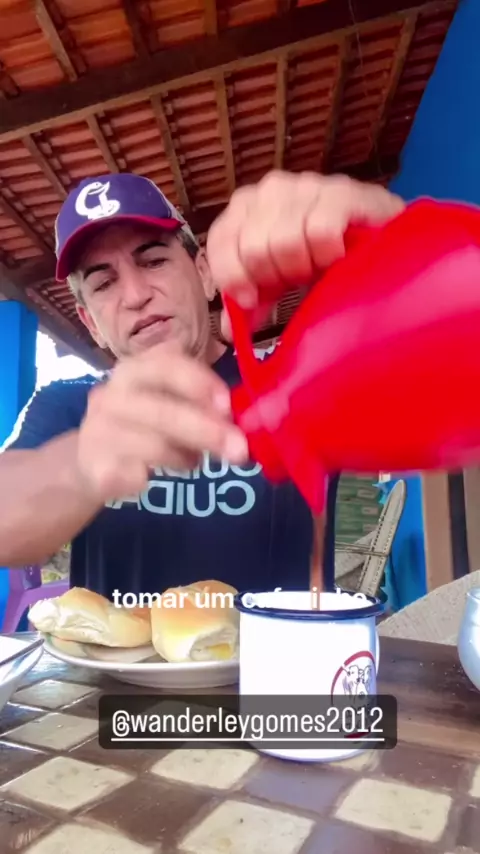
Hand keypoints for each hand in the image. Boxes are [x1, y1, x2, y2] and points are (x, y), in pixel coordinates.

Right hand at [75, 342, 247, 501]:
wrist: (88, 460)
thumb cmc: (140, 424)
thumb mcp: (165, 402)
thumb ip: (196, 404)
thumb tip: (235, 421)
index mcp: (133, 370)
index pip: (166, 363)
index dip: (200, 381)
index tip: (228, 404)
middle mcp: (111, 395)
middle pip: (163, 411)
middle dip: (207, 431)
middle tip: (239, 451)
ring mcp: (99, 430)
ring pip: (154, 446)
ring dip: (186, 457)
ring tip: (193, 461)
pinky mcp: (95, 466)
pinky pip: (136, 473)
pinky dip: (157, 476)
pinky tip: (158, 473)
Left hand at [206, 170, 404, 337]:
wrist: (377, 240)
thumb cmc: (319, 260)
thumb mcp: (277, 283)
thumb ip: (250, 302)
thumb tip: (226, 329)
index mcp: (245, 209)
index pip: (221, 241)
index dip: (233, 277)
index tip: (252, 300)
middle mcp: (270, 190)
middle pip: (254, 247)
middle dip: (276, 276)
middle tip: (300, 278)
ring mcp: (306, 186)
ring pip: (286, 240)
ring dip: (305, 266)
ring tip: (320, 266)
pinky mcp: (342, 191)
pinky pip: (321, 230)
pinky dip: (328, 254)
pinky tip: (338, 257)